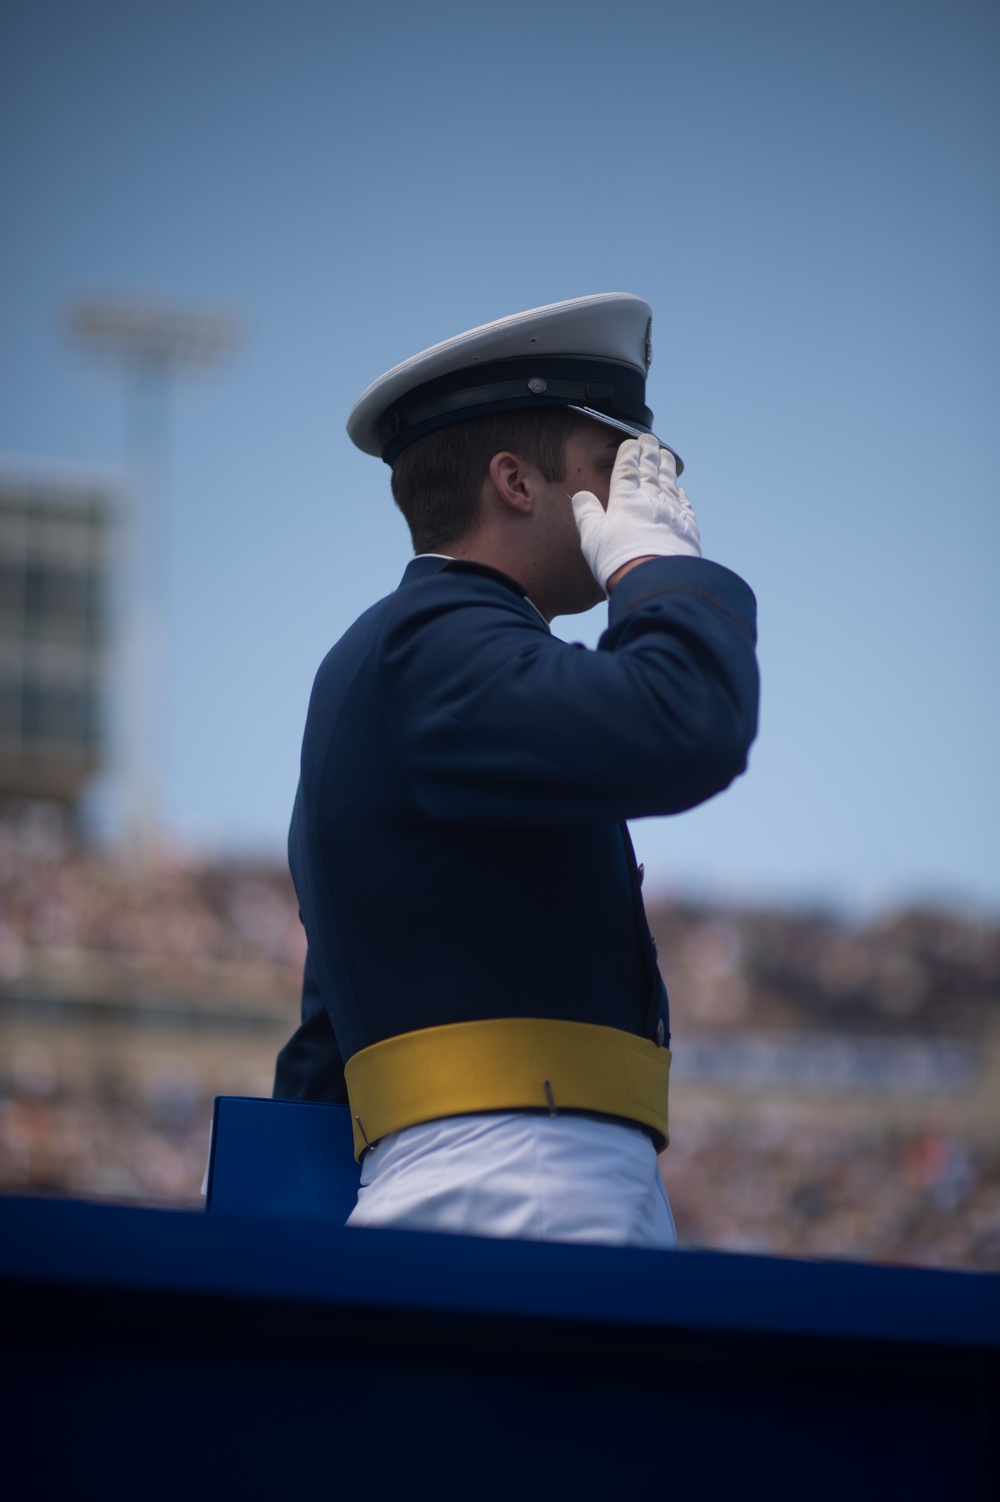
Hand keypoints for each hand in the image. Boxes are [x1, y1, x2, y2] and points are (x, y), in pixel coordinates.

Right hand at [571, 434, 700, 591]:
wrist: (655, 581)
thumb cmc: (618, 560)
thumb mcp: (591, 537)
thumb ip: (586, 513)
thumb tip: (581, 496)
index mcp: (625, 499)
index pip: (627, 469)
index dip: (629, 454)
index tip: (632, 442)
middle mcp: (651, 500)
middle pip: (650, 470)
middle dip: (649, 453)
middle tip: (650, 440)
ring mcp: (672, 512)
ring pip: (669, 483)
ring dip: (666, 467)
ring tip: (666, 455)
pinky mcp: (687, 528)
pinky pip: (684, 504)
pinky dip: (680, 494)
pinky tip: (679, 490)